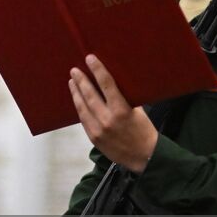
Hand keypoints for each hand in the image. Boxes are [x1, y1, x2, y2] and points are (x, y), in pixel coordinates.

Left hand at [70, 55, 157, 173]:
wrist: (144, 157)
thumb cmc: (144, 131)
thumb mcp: (138, 111)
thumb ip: (124, 98)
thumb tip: (113, 83)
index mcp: (121, 110)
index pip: (106, 84)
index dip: (97, 70)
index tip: (90, 58)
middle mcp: (107, 119)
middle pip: (90, 95)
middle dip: (81, 80)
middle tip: (74, 70)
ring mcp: (98, 129)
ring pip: (82, 106)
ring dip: (76, 92)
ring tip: (72, 81)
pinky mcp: (93, 137)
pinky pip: (82, 118)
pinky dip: (79, 107)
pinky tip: (76, 98)